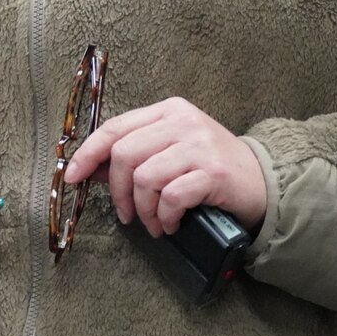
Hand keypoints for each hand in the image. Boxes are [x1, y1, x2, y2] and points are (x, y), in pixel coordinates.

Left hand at [62, 97, 267, 235]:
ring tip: (154, 224)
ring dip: (143, 211)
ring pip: (145, 178)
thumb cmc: (211, 169)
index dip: (88, 154)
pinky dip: (164, 217)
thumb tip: (91, 169)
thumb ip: (136, 155)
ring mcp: (199, 145)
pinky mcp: (213, 173)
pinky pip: (170, 197)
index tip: (73, 177)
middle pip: (125, 154)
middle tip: (126, 215)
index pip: (115, 127)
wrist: (264, 183)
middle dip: (118, 192)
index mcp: (168, 111)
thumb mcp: (172, 151)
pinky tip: (171, 224)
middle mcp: (182, 122)